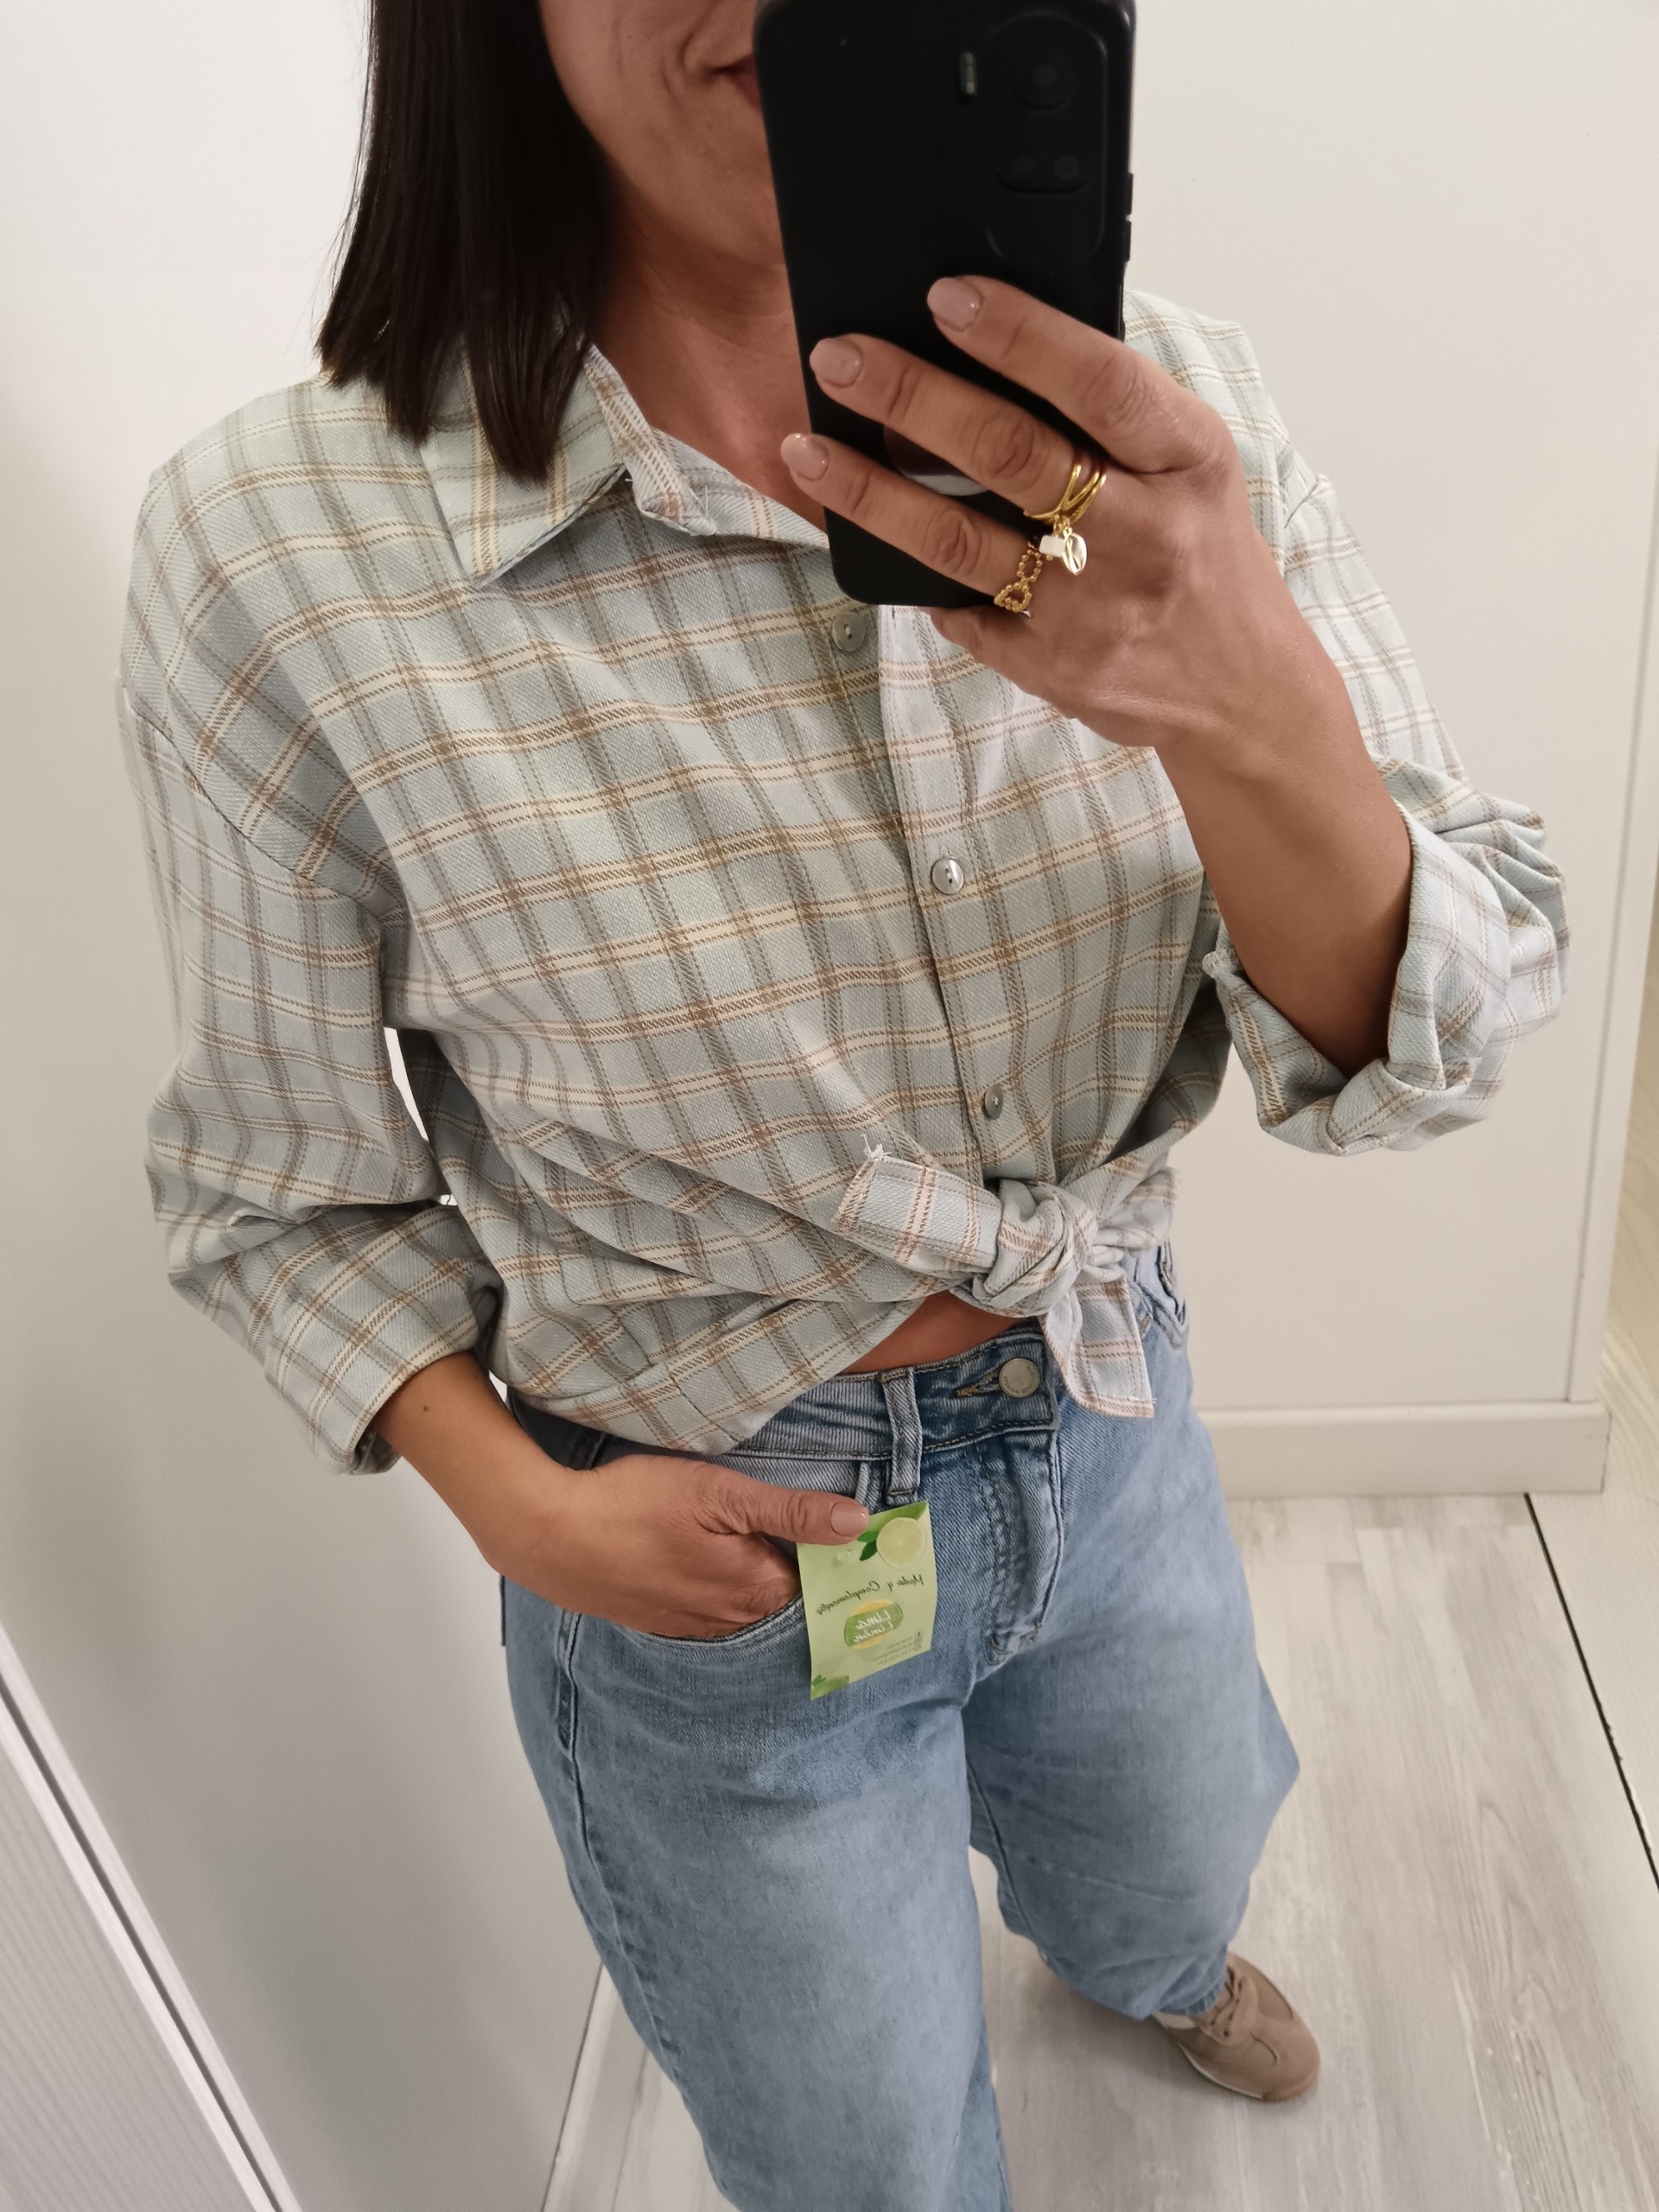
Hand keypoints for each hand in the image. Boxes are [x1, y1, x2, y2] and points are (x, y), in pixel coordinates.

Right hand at [494, 1449, 867, 1638]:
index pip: (821, 1575)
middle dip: (798, 1559)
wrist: (549, 1536)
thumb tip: (858, 1524)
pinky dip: (718, 1583)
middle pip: (786, 1590)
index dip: (832, 1546)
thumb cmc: (635, 1506)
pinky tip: (702, 1553)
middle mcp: (732, 1618)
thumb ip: (792, 1512)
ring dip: (755, 1571)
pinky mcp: (662, 1618)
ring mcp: (694, 1624)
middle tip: (796, 1516)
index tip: (840, 1519)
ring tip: (747, 1530)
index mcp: (757, 1588)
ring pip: (746, 1598)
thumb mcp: (721, 1493)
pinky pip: (710, 1605)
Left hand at [781, 273, 1336, 761]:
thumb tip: (1004, 340)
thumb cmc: (1203, 557)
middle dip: (912, 394)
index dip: (1017, 334)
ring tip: (808, 449)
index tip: (945, 295)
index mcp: (1187, 461)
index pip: (1098, 380)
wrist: (1243, 695)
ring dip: (870, 490)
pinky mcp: (1049, 667)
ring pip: (958, 540)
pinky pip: (957, 608)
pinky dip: (908, 569)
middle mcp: (1142, 534)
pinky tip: (865, 533)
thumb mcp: (1192, 469)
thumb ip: (1118, 415)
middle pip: (1009, 452)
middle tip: (840, 357)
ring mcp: (1090, 609)